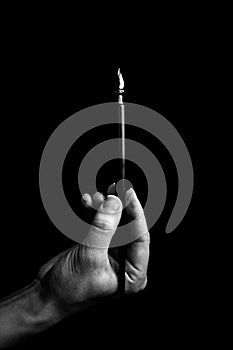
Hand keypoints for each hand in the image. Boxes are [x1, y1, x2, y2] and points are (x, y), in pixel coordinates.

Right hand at [38, 187, 149, 314]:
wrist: (46, 296)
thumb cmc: (70, 289)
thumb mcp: (90, 257)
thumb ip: (103, 229)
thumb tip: (115, 202)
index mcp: (132, 273)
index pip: (141, 236)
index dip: (135, 212)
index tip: (128, 193)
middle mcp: (125, 263)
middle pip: (128, 227)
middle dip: (119, 207)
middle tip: (114, 188)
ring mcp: (111, 253)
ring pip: (113, 223)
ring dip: (104, 208)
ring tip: (96, 197)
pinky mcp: (97, 246)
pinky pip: (99, 225)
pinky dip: (93, 213)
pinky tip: (87, 203)